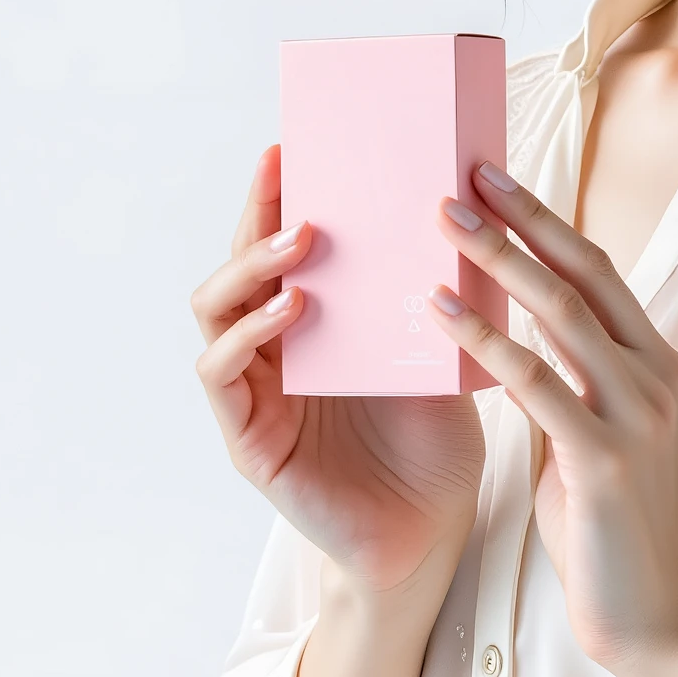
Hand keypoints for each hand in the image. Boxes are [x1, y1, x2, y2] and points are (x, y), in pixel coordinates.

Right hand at [190, 144, 486, 597]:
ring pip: (214, 308)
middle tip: (286, 171)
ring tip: (300, 242)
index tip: (297, 144)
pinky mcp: (248, 438)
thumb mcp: (438, 346)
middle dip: (257, 213)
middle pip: (239, 262)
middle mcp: (272, 348)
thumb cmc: (434, 440)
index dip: (281, 195)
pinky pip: (223, 373)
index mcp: (314, 321)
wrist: (432, 533)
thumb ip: (431, 289)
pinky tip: (288, 312)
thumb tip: (463, 202)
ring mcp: (253, 391)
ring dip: (250, 267)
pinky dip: (247, 335)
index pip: (283, 243)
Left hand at [427, 161, 677, 673]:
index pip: (599, 270)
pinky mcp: (605, 458)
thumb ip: (565, 378)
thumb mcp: (589, 432)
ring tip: (439, 225)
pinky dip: (484, 339)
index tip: (493, 175)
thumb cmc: (609, 523)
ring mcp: (636, 414)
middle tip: (462, 176)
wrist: (652, 615)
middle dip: (521, 219)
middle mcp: (656, 375)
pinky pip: (536, 382)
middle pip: (584, 273)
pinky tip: (439, 313)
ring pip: (561, 314)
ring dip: (497, 261)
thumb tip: (510, 329)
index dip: (545, 219)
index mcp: (657, 362)